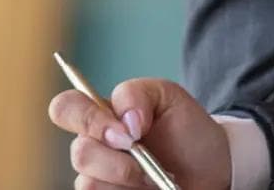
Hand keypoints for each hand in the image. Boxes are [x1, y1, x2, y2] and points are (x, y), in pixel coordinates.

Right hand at [48, 76, 230, 189]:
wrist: (209, 167)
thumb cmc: (185, 129)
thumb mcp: (168, 96)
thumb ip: (136, 94)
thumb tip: (122, 119)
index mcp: (101, 115)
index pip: (64, 108)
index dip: (85, 118)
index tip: (125, 132)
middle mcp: (92, 147)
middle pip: (80, 153)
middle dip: (118, 159)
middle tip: (147, 160)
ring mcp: (97, 178)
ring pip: (89, 184)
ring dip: (128, 180)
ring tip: (153, 176)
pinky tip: (148, 188)